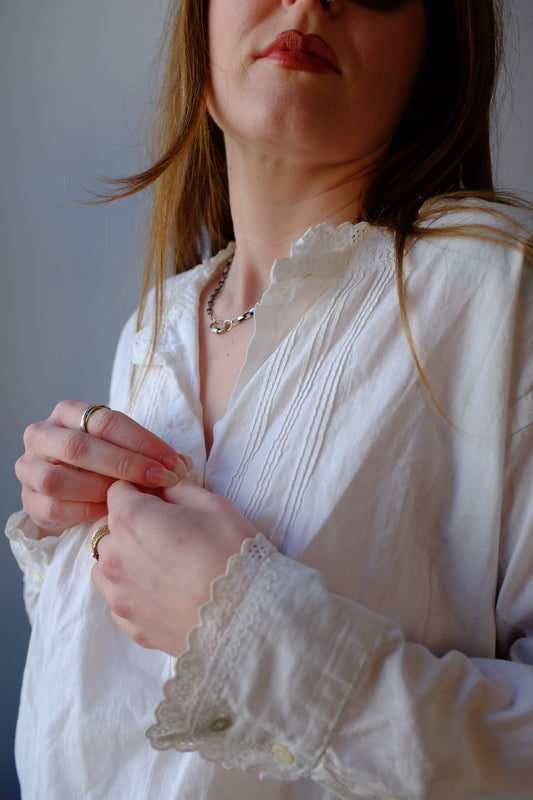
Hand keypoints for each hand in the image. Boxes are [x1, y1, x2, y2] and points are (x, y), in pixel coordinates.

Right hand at [15, 400, 190, 537]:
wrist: (71, 493)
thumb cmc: (103, 464)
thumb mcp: (122, 449)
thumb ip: (147, 453)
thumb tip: (183, 464)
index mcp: (67, 412)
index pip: (105, 420)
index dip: (142, 441)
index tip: (173, 461)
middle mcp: (42, 434)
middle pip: (79, 447)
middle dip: (125, 465)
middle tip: (160, 479)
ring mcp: (29, 467)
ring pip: (58, 479)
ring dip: (99, 489)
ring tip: (131, 498)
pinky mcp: (28, 499)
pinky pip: (53, 507)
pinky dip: (84, 511)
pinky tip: (109, 513)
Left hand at [91, 478, 257, 656]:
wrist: (246, 615)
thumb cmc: (232, 554)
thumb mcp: (212, 505)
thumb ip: (178, 488)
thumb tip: (164, 484)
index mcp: (131, 519)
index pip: (117, 490)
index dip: (139, 490)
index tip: (159, 498)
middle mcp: (115, 556)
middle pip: (106, 528)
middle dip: (128, 524)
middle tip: (165, 531)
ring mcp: (119, 593)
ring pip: (105, 565)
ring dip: (124, 558)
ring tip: (161, 563)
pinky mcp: (129, 623)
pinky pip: (119, 597)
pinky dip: (133, 590)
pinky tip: (163, 590)